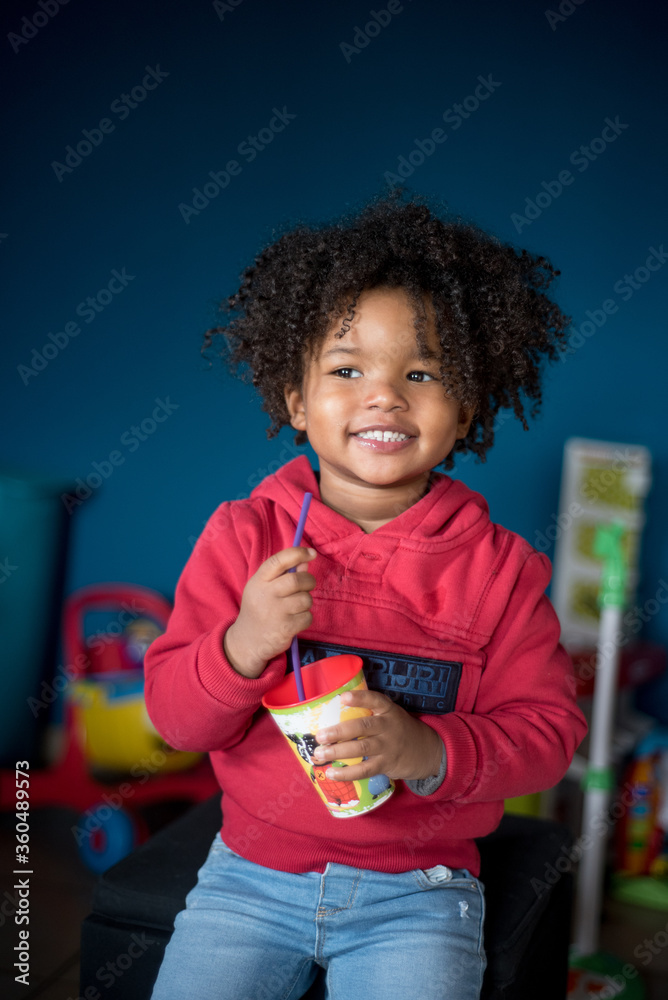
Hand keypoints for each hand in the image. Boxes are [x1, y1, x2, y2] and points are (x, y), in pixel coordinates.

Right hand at [223, 546, 316, 677]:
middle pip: (296, 580)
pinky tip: (294, 621)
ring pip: (305, 599)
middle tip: (308, 585)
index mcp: (258, 581)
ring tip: (296, 607)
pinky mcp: (285, 628)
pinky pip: (307, 617)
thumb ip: (283, 575)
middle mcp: (265, 595)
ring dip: (306, 602)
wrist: (246, 642)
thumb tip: (305, 562)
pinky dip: (306, 618)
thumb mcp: (264, 589)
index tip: (311, 553)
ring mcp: (275, 612)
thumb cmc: (259, 610)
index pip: (278, 561)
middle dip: (309, 580)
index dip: (297, 554)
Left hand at [312, 689, 442, 781]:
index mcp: (388, 710)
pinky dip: (347, 773)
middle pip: (363, 727)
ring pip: (362, 748)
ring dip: (338, 752)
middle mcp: (388, 726)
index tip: (343, 697)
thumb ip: (369, 714)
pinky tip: (332, 773)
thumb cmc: (398, 729)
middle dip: (339, 731)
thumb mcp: (390, 715)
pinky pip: (365, 769)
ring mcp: (388, 746)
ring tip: (320, 754)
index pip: (374, 700)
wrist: (426, 750)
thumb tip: (332, 717)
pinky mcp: (387, 764)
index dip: (359, 698)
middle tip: (320, 736)